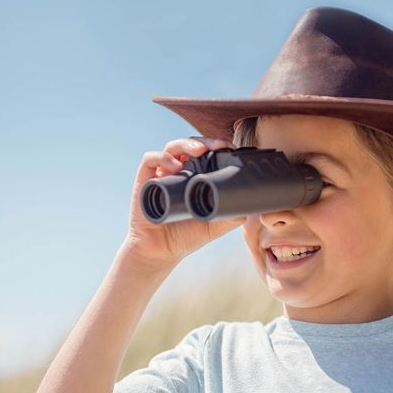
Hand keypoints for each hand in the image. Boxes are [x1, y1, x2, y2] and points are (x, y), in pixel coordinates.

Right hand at [120, 136, 245, 271]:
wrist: (161, 251)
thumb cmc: (186, 236)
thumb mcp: (214, 225)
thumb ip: (230, 215)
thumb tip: (248, 208)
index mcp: (195, 176)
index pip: (206, 153)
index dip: (218, 147)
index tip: (231, 148)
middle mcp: (178, 170)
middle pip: (191, 145)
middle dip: (206, 141)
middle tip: (219, 146)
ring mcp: (161, 173)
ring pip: (172, 147)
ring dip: (187, 144)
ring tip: (200, 151)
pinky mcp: (144, 179)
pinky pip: (150, 159)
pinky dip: (162, 158)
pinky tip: (175, 166)